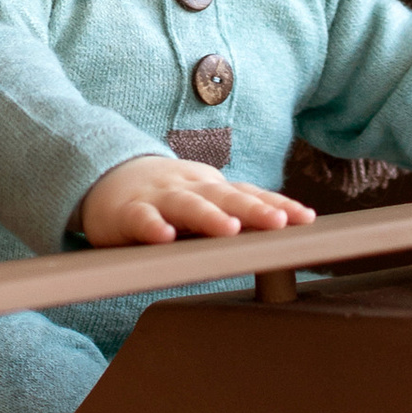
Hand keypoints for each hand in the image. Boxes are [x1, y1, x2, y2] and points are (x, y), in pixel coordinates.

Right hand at [78, 156, 319, 248]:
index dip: (276, 205)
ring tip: (229, 229)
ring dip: (208, 216)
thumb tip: (282, 230)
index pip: (249, 194)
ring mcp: (158, 198)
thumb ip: (234, 211)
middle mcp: (190, 188)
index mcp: (211, 187)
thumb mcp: (202, 199)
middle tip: (278, 223)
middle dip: (253, 209)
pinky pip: (140, 219)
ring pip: (186, 205)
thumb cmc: (166, 196)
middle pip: (225, 197)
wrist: (106, 175)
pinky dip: (152, 227)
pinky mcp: (126, 212)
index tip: (305, 218)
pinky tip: (163, 237)